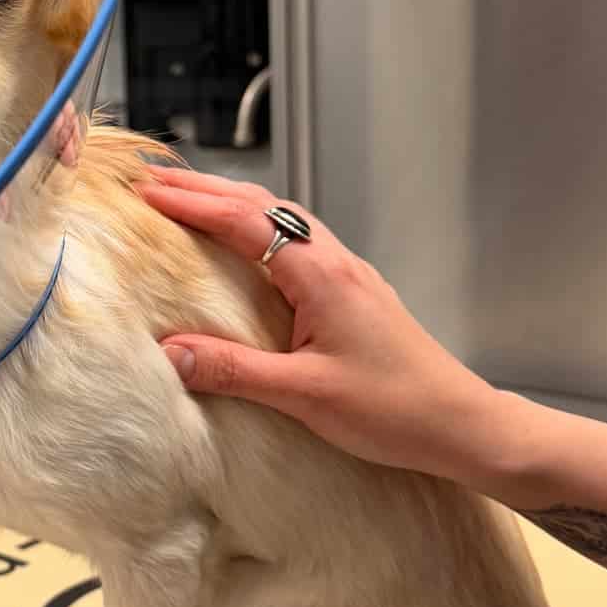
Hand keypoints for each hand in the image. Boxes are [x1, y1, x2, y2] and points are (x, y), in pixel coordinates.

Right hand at [135, 169, 511, 481]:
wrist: (461, 424)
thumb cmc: (393, 411)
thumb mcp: (305, 396)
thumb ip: (235, 371)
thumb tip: (169, 352)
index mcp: (321, 274)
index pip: (244, 221)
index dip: (192, 203)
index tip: (145, 192)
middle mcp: (334, 261)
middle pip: (262, 205)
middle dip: (205, 188)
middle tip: (153, 181)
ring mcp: (347, 274)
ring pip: (283, 219)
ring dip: (233, 203)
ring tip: (189, 202)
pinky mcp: (353, 293)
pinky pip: (296, 242)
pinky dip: (259, 228)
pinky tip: (245, 247)